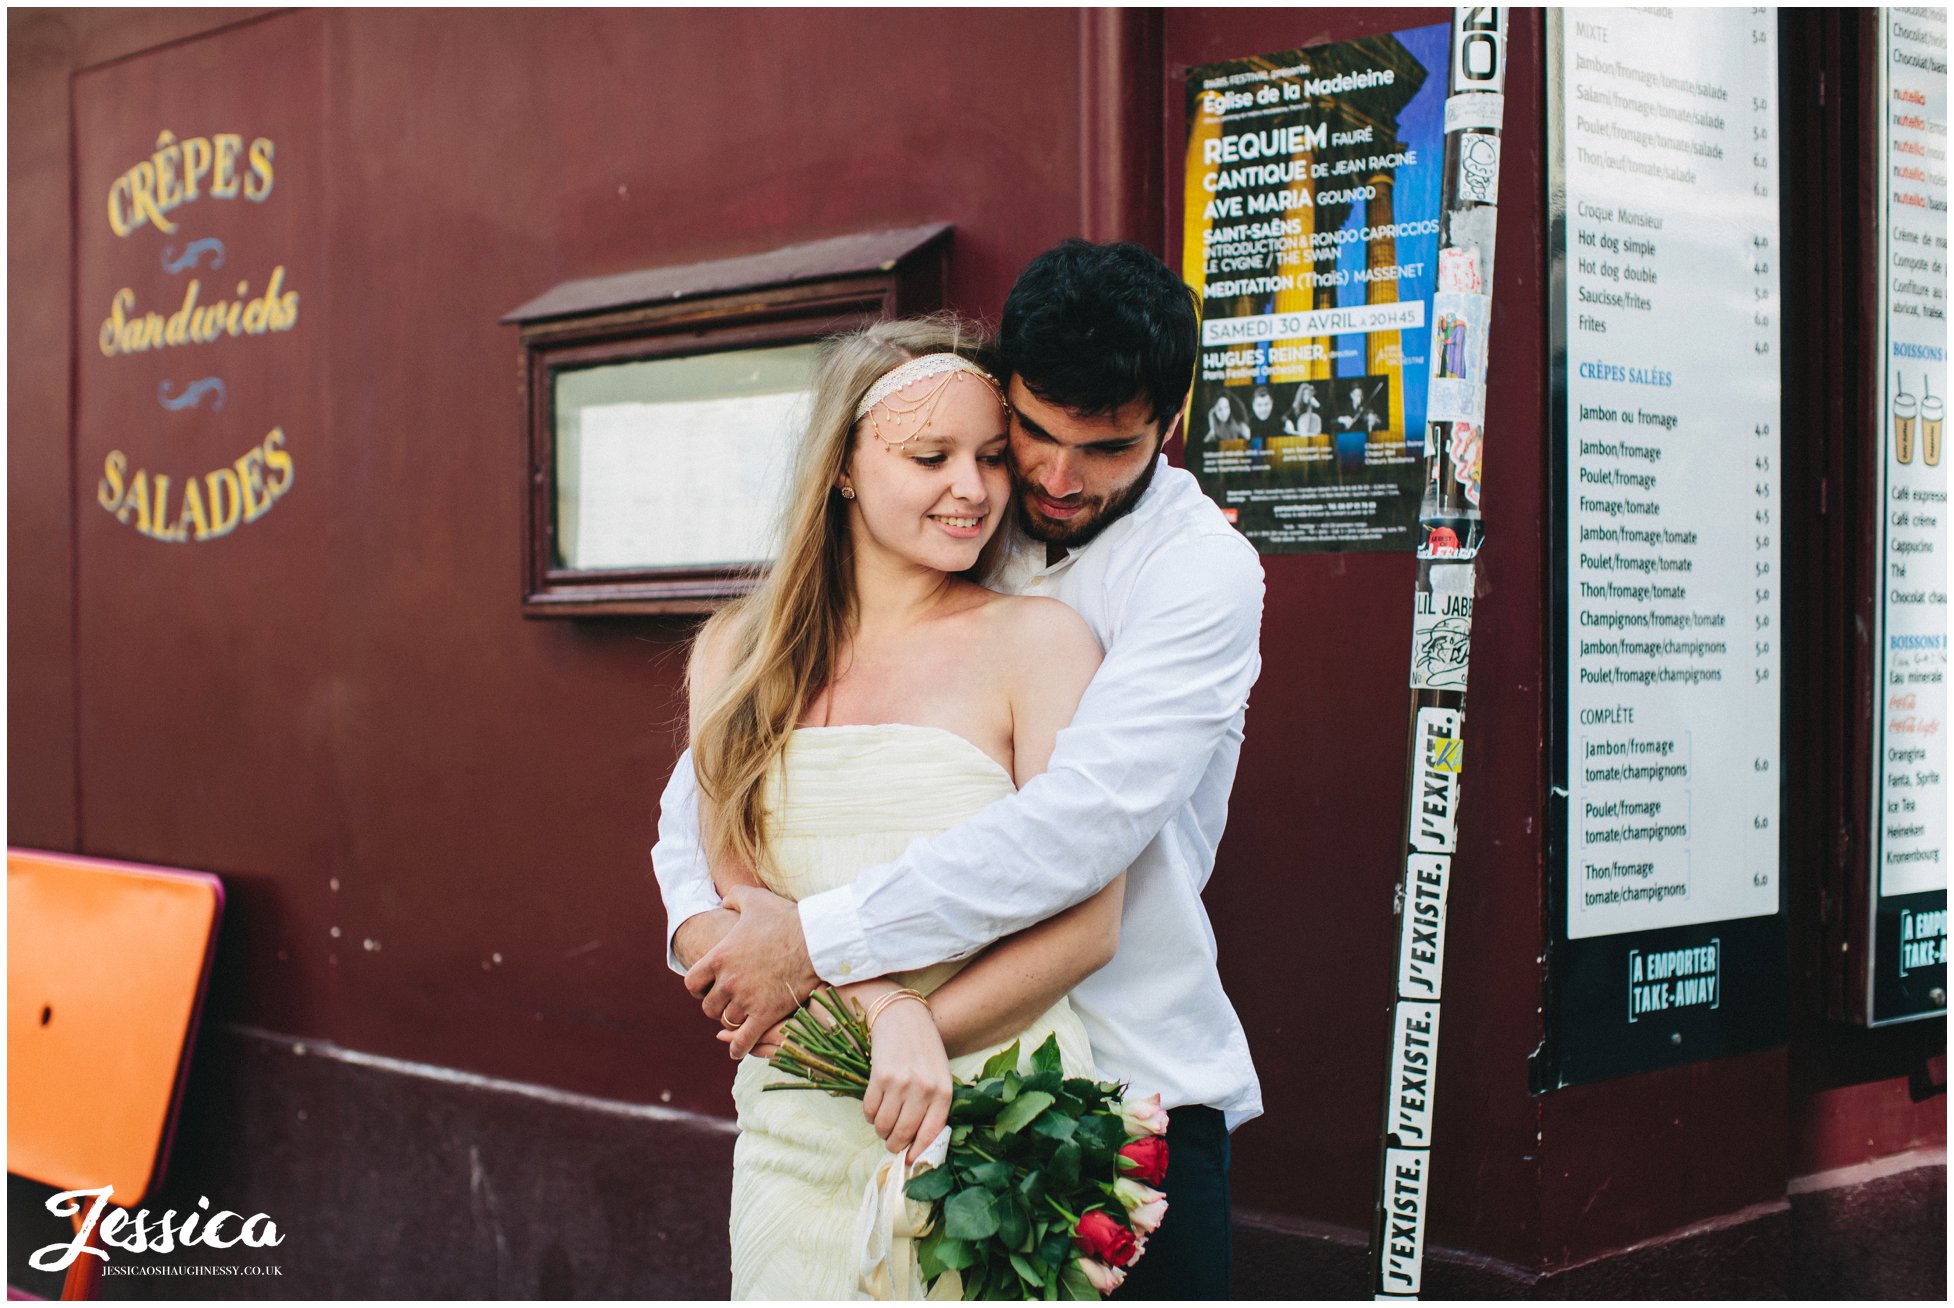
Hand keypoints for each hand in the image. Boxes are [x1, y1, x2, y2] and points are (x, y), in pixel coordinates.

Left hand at [684, 885, 818, 1057]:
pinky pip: (743, 1040)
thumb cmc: (787, 918)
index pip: (692, 983)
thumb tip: (723, 902)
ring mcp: (746, 999)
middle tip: (728, 1003)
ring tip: (741, 1017)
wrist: (816, 940)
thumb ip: (733, 897)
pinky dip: (738, 1048)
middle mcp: (728, 981)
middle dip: (717, 1005)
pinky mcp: (765, 1014)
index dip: (697, 988)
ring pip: (727, 1022)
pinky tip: (738, 1049)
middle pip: (709, 1006)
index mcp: (720, 957)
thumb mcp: (755, 899)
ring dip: (732, 1021)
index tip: (707, 989)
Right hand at [862, 999, 952, 1165]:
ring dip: (881, 1130)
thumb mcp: (939, 1076)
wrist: (903, 1016)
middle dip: (894, 1144)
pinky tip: (876, 1104)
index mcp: (944, 1092)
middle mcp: (924, 1090)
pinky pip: (870, 1111)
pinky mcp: (880, 1077)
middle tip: (891, 1141)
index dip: (917, 1153)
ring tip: (884, 1121)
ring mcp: (901, 1084)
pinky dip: (870, 1115)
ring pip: (884, 1127)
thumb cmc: (923, 1050)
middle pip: (903, 1135)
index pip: (931, 1136)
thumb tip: (917, 1143)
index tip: (909, 1159)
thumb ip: (933, 1107)